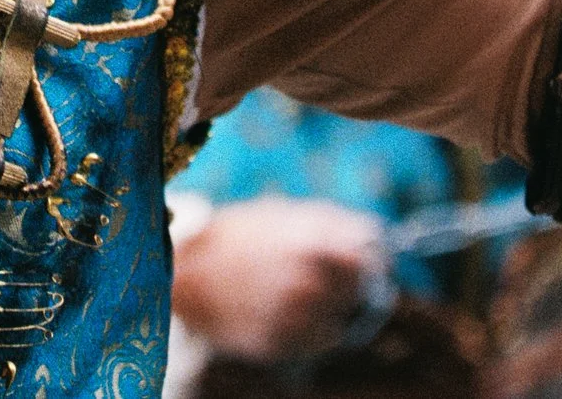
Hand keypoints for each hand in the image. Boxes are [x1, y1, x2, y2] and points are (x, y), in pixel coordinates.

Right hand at [172, 196, 386, 361]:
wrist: (185, 270)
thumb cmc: (241, 235)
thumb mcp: (286, 215)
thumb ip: (335, 226)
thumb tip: (376, 240)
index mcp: (313, 245)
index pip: (371, 261)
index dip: (369, 261)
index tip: (361, 262)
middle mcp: (308, 283)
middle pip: (356, 294)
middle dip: (346, 287)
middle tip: (321, 277)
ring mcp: (292, 318)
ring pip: (338, 324)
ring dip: (327, 312)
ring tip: (294, 294)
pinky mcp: (278, 345)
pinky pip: (314, 345)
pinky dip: (308, 333)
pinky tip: (282, 312)